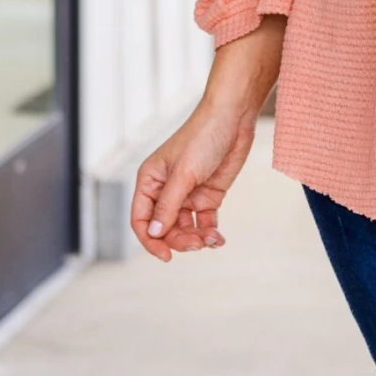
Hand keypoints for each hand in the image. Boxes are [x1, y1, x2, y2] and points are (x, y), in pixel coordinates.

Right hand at [130, 17, 284, 262]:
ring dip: (196, 238)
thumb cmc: (202, 138)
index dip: (150, 240)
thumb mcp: (183, 174)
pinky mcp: (208, 195)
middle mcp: (166, 190)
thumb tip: (154, 233)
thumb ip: (168, 205)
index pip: (142, 219)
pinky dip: (209, 233)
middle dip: (179, 240)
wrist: (233, 118)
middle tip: (197, 244)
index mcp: (150, 181)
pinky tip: (217, 238)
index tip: (166, 256)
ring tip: (211, 240)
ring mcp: (187, 194)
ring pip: (184, 227)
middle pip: (164, 228)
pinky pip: (204, 222)